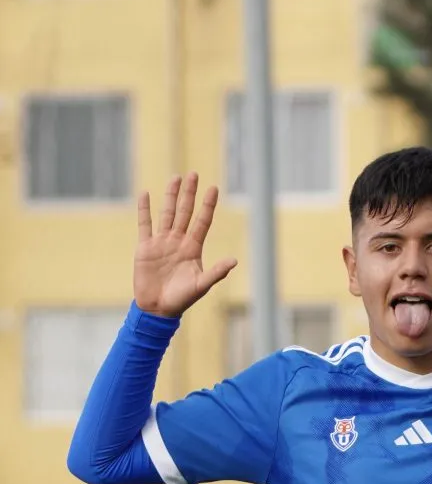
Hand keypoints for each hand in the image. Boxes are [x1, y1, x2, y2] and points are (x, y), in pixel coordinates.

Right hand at [133, 172, 236, 317]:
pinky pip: (144, 224)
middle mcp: (178, 242)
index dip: (207, 206)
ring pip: (167, 214)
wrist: (158, 309)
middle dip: (189, 194)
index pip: (202, 222)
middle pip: (185, 212)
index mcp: (193, 249)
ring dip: (171, 196)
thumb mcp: (201, 285)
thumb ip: (216, 272)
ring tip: (175, 178)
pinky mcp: (145, 247)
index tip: (213, 188)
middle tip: (194, 174)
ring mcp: (161, 243)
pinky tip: (145, 193)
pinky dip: (144, 209)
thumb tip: (234, 261)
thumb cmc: (182, 299)